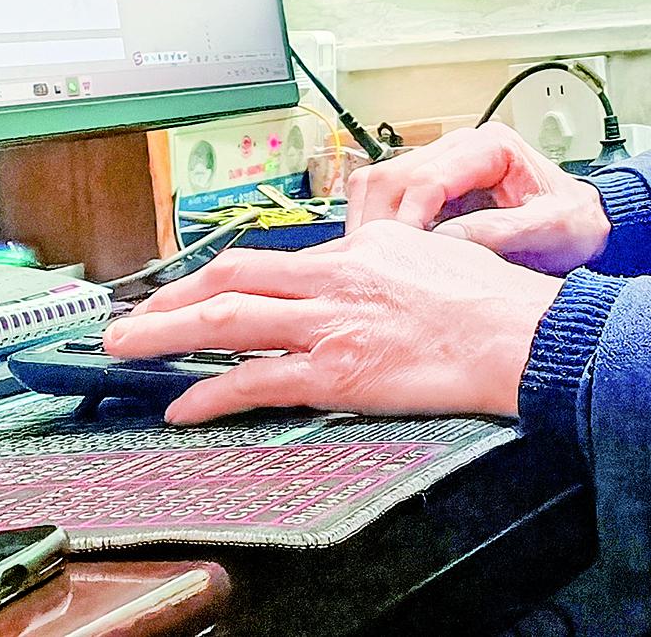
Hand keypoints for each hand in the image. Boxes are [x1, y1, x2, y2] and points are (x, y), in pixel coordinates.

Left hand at [104, 223, 563, 423]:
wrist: (522, 334)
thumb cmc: (496, 302)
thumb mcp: (436, 255)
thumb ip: (390, 262)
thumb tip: (369, 271)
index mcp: (361, 246)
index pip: (276, 258)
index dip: (224, 275)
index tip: (197, 289)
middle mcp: (337, 276)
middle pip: (232, 276)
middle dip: (170, 297)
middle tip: (129, 317)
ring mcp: (332, 323)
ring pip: (227, 320)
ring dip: (166, 332)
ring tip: (128, 348)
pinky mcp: (337, 371)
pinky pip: (256, 380)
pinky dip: (212, 392)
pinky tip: (186, 405)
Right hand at [340, 123, 611, 274]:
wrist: (585, 225)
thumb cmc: (575, 222)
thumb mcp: (551, 229)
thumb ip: (501, 232)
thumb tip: (445, 241)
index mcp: (491, 147)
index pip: (427, 177)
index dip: (407, 219)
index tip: (400, 256)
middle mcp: (460, 148)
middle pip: (391, 176)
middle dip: (378, 222)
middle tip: (376, 266)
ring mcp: (443, 167)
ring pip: (379, 185)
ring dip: (370, 224)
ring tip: (376, 265)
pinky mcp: (434, 191)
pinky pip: (388, 202)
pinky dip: (378, 228)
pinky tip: (385, 258)